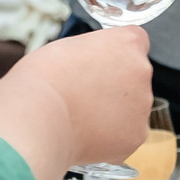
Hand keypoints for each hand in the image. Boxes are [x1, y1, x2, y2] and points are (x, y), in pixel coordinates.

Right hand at [0, 25, 155, 170]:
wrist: (38, 118)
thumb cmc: (43, 79)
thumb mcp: (68, 47)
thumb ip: (93, 54)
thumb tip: (92, 67)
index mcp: (126, 42)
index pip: (136, 42)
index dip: (115, 54)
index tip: (101, 64)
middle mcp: (141, 70)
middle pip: (134, 78)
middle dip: (115, 86)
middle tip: (84, 95)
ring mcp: (142, 105)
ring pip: (131, 108)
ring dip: (114, 112)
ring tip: (80, 117)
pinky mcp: (136, 135)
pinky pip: (126, 135)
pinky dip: (110, 138)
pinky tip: (86, 134)